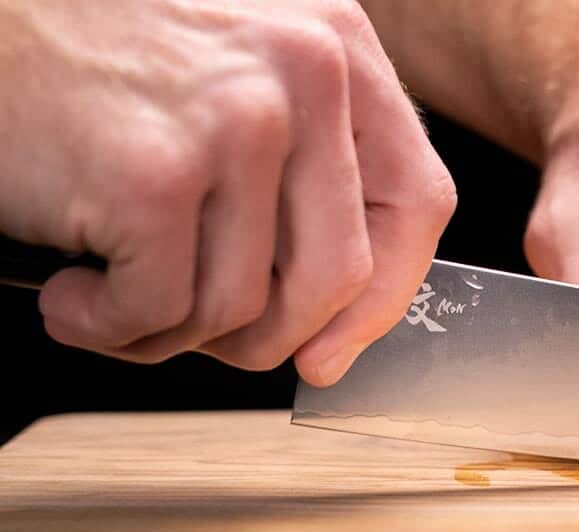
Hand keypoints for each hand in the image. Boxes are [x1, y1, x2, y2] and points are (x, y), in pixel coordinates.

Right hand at [0, 0, 455, 384]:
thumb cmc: (97, 55)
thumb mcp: (240, 73)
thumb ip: (309, 169)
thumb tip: (342, 318)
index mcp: (339, 49)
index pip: (416, 202)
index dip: (384, 297)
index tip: (336, 345)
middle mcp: (305, 75)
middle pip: (339, 275)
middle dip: (270, 336)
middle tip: (199, 333)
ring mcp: (236, 123)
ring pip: (244, 308)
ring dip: (171, 333)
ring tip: (113, 293)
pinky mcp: (154, 175)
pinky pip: (163, 315)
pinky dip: (108, 328)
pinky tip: (72, 291)